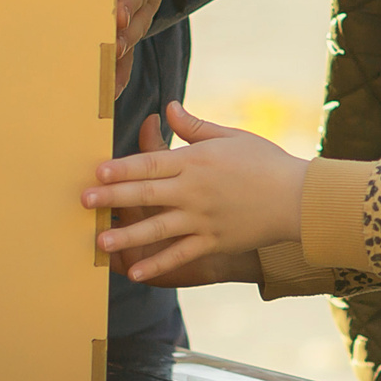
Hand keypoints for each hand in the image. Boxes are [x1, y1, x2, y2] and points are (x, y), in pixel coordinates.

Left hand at [84, 101, 306, 281]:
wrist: (297, 198)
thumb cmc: (265, 161)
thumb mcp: (231, 136)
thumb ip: (195, 126)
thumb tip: (168, 108)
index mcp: (196, 161)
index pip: (151, 163)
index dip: (122, 168)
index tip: (96, 172)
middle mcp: (194, 191)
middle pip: (146, 194)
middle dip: (112, 199)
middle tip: (83, 203)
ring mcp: (203, 219)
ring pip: (157, 228)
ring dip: (127, 236)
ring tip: (100, 242)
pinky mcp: (213, 241)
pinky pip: (180, 254)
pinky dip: (157, 264)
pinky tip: (134, 272)